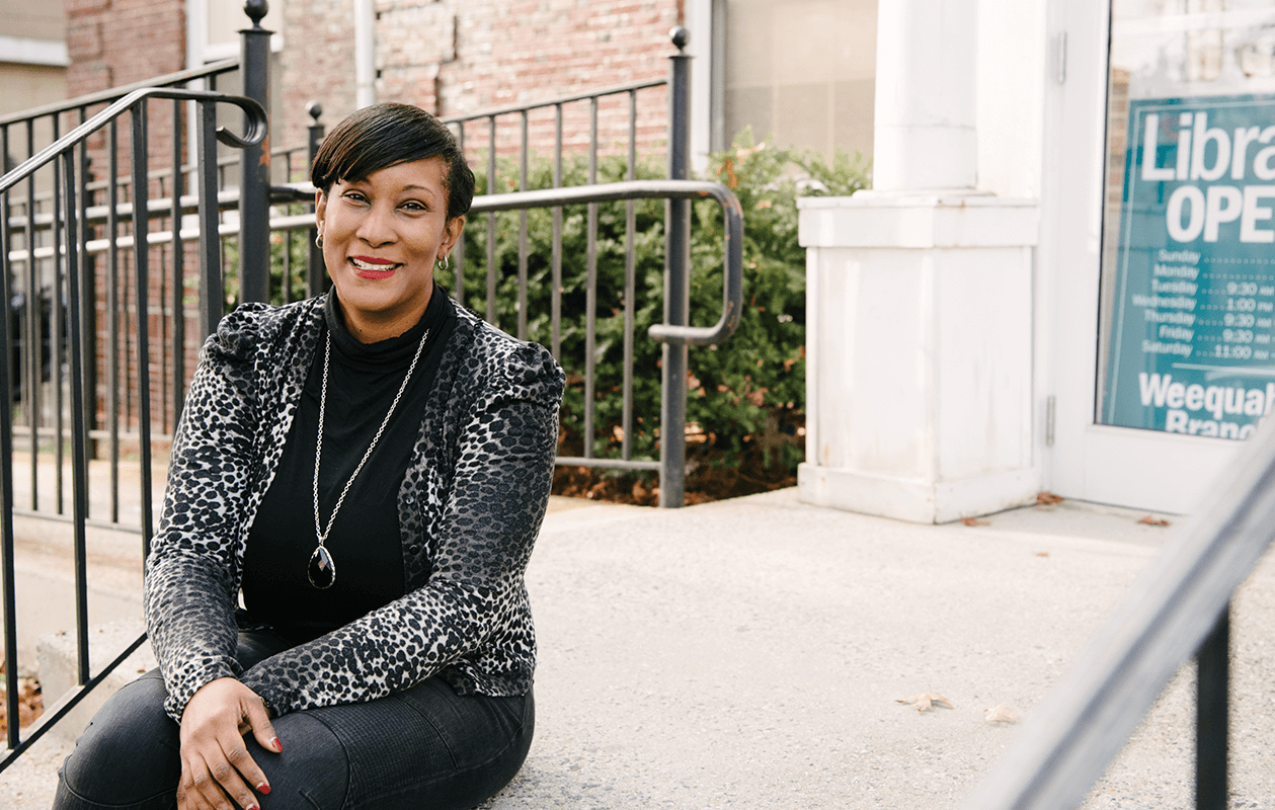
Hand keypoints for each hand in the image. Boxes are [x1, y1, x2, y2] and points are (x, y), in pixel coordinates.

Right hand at [177, 677, 281, 809]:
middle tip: (254, 809)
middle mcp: (201, 737)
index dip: (252, 773)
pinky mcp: (183, 756)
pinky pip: (186, 783)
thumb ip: (264, 726)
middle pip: (218, 771)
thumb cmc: (231, 694)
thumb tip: (278, 749)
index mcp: (220, 722)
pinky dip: (196, 801)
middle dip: (237, 792)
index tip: (267, 788)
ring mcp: (189, 748)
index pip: (237, 753)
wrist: (198, 688)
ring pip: (200, 782)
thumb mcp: (251, 701)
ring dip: (216, 802)